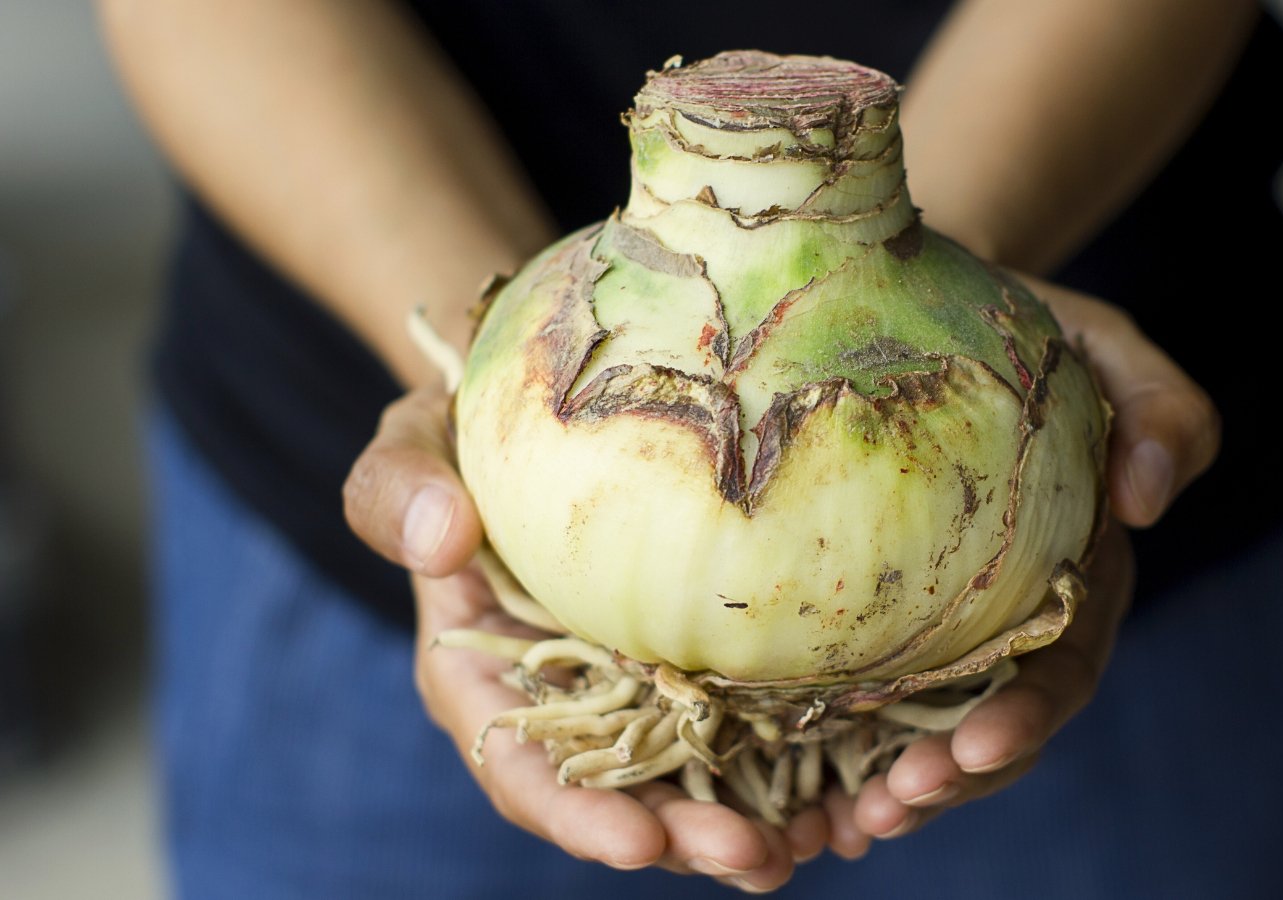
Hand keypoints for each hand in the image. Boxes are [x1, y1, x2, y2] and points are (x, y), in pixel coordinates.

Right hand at [345, 386, 824, 891]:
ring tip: (812, 842)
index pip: (522, 767)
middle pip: (619, 795)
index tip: (639, 843)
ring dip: (744, 819)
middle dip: (684, 835)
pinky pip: (737, 720)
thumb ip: (399, 493)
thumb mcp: (411, 447)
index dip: (577, 815)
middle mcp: (563, 702)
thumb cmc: (457, 432)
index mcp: (483, 676)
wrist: (532, 413)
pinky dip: (783, 761)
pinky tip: (839, 787)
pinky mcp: (690, 658)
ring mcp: (632, 686)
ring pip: (687, 776)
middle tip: (757, 855)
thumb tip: (439, 538)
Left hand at [845, 276, 1219, 844]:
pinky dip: (837, 753)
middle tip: (890, 808)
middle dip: (951, 778)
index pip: (1063, 663)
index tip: (976, 747)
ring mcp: (943, 623)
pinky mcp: (877, 616)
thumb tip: (1152, 495)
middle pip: (991, 721)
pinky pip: (859, 696)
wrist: (921, 299)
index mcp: (1075, 572)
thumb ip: (1159, 407)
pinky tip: (797, 795)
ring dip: (895, 787)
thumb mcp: (1104, 343)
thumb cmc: (1027, 326)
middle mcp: (1012, 615)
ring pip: (927, 729)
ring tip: (847, 825)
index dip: (1027, 716)